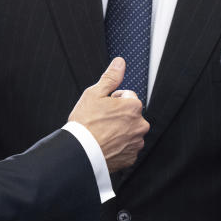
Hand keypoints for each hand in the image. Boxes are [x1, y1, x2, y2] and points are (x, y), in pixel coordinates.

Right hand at [68, 57, 149, 171]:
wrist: (80, 152)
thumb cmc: (85, 122)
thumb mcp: (95, 93)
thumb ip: (111, 77)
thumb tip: (120, 63)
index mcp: (134, 106)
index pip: (128, 96)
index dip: (113, 100)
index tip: (102, 107)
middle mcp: (140, 125)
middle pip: (130, 114)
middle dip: (119, 115)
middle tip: (101, 121)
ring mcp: (137, 143)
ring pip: (129, 131)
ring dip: (120, 131)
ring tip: (102, 134)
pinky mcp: (131, 158)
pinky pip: (127, 148)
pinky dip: (119, 146)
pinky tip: (105, 145)